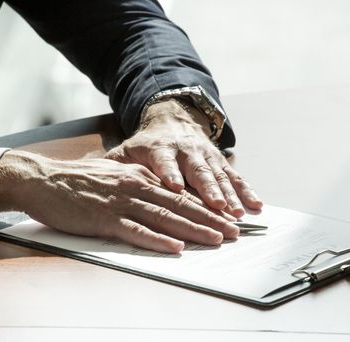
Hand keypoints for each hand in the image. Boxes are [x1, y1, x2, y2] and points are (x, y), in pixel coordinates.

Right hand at [0, 150, 239, 253]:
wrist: (42, 179)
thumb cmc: (77, 180)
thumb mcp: (113, 174)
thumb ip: (137, 183)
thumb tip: (160, 194)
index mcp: (139, 176)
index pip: (179, 194)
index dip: (205, 207)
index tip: (226, 218)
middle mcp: (136, 186)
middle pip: (180, 205)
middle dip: (210, 219)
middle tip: (234, 232)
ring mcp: (120, 202)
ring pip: (164, 217)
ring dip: (193, 229)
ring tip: (216, 240)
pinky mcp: (104, 218)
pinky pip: (135, 231)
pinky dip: (156, 240)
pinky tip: (174, 247)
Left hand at [105, 99, 262, 217]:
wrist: (172, 120)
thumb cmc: (146, 144)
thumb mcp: (126, 151)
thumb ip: (114, 165)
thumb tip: (93, 178)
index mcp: (160, 149)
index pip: (165, 162)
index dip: (170, 174)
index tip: (176, 187)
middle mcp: (186, 151)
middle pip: (199, 172)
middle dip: (210, 190)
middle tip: (219, 208)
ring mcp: (205, 156)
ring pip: (219, 175)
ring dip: (231, 195)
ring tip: (239, 213)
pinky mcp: (219, 161)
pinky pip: (235, 176)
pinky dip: (247, 190)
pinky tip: (256, 205)